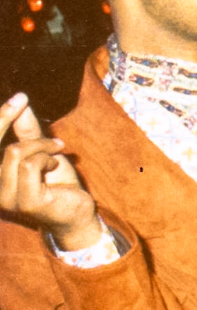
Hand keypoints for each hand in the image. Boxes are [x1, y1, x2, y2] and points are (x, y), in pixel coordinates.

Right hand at [0, 94, 98, 248]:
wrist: (76, 211)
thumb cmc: (56, 181)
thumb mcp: (40, 150)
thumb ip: (26, 130)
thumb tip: (19, 101)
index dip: (0, 120)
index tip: (18, 98)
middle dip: (13, 122)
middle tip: (24, 105)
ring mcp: (5, 198)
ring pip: (16, 152)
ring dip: (42, 146)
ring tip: (55, 151)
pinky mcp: (24, 201)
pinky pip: (32, 165)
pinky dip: (47, 158)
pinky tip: (55, 165)